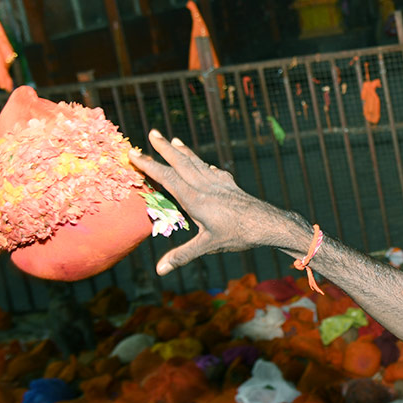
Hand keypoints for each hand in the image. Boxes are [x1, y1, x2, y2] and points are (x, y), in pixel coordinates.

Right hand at [130, 131, 302, 275]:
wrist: (268, 223)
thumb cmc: (238, 235)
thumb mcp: (208, 246)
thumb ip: (182, 255)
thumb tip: (160, 270)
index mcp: (195, 199)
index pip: (167, 178)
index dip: (149, 165)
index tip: (133, 153)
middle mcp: (205, 187)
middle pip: (182, 163)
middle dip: (165, 148)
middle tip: (152, 132)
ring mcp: (219, 184)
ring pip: (198, 163)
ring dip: (184, 151)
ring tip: (174, 140)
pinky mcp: (231, 186)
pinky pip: (213, 171)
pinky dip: (204, 165)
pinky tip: (204, 164)